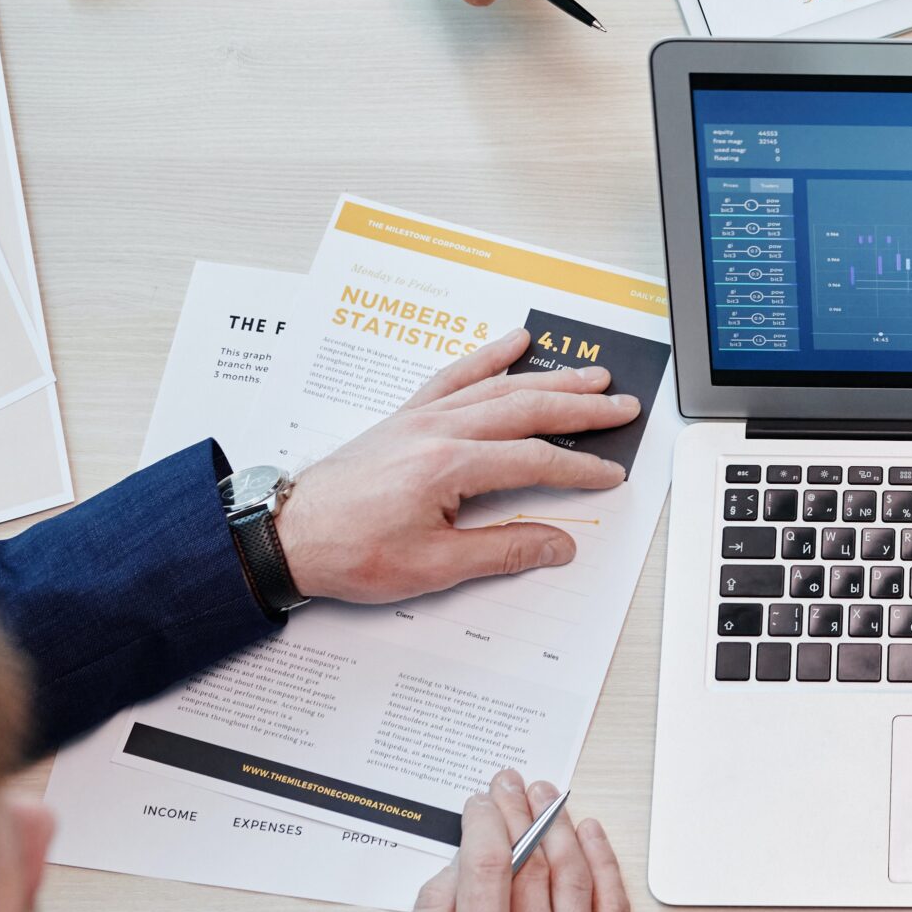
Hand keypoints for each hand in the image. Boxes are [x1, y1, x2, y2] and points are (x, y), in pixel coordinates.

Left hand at [276, 329, 641, 603]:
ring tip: (592, 374)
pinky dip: (488, 356)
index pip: (535, 460)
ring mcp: (422, 418)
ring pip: (500, 387)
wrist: (288, 535)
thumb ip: (500, 552)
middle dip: (583, 407)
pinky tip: (514, 343)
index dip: (579, 469)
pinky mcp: (406, 417)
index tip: (609, 475)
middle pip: (528, 409)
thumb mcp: (432, 567)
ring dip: (550, 379)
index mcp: (449, 466)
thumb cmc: (349, 552)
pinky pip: (455, 375)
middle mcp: (439, 430)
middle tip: (623, 405)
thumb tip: (556, 544)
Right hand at [384, 771, 627, 911]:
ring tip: (547, 795)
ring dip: (558, 825)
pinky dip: (604, 862)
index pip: (486, 867)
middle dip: (518, 813)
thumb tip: (457, 874)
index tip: (479, 803)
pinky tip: (591, 835)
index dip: (483, 823)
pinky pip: (612, 906)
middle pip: (529, 863)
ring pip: (573, 874)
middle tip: (510, 784)